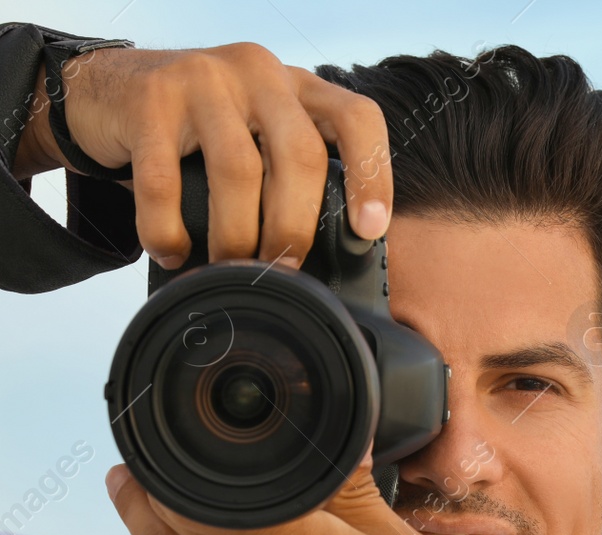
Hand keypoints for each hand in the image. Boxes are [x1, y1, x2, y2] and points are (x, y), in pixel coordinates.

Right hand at [16, 40, 391, 267]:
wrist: (105, 90)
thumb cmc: (199, 131)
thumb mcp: (258, 135)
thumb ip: (292, 172)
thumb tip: (327, 258)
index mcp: (297, 86)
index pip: (356, 120)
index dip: (371, 176)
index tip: (368, 230)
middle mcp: (258, 73)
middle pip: (300, 156)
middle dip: (295, 226)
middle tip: (283, 268)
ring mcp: (203, 79)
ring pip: (239, 171)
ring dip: (236, 235)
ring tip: (230, 268)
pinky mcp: (149, 99)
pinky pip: (165, 182)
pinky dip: (169, 229)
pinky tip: (173, 253)